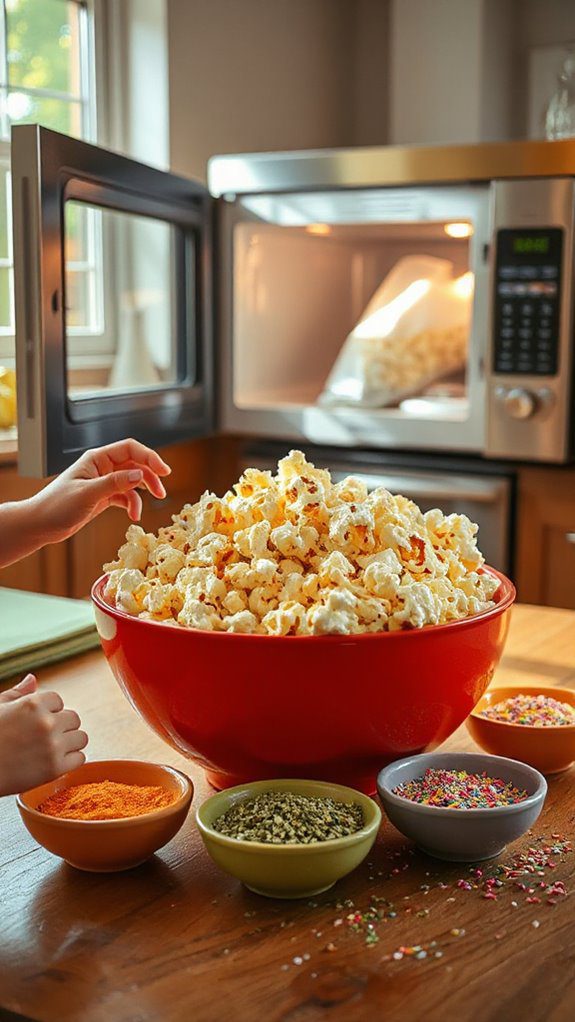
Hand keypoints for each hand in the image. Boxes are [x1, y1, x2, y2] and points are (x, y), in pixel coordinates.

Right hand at [0, 674, 88, 795]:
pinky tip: (53, 761)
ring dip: (70, 743)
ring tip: (51, 750)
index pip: (58, 701)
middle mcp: (46, 723)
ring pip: (81, 738)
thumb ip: (18, 693)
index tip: (37, 722)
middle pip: (74, 718)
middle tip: (45, 738)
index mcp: (33, 704)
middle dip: (62, 726)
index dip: (49, 711)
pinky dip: (70, 761)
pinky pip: (80, 758)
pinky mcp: (55, 768)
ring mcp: (53, 746)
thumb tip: (32, 679)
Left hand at [30, 439, 171, 545]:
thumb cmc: (56, 506)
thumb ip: (114, 483)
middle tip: (160, 493)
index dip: (149, 457)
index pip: (130, 449)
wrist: (40, 525)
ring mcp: (103, 482)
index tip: (164, 471)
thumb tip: (140, 476)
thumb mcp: (87, 494)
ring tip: (141, 511)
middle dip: (149, 478)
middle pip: (135, 465)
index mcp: (97, 459)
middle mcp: (102, 467)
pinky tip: (132, 516)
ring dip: (141, 494)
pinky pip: (124, 496)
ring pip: (132, 482)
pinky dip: (131, 505)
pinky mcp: (102, 497)